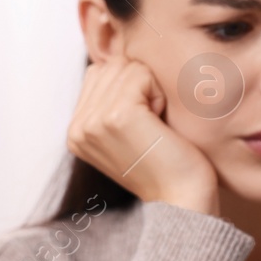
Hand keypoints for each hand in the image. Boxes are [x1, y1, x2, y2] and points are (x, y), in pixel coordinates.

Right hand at [67, 56, 218, 214]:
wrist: (184, 201)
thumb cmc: (168, 164)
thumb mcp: (130, 132)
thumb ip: (113, 99)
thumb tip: (119, 59)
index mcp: (76, 131)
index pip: (100, 72)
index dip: (132, 89)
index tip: (144, 128)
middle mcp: (77, 127)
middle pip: (112, 65)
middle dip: (141, 88)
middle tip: (152, 129)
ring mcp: (93, 121)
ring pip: (127, 67)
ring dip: (151, 90)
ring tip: (155, 128)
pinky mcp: (115, 116)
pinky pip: (140, 74)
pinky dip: (159, 94)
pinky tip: (160, 125)